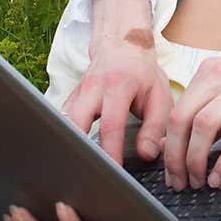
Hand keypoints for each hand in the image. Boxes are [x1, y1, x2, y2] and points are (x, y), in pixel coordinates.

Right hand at [63, 0, 172, 165]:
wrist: (123, 46)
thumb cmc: (143, 74)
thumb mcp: (159, 96)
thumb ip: (155, 126)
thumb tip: (147, 154)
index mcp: (118, 86)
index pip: (110, 125)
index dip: (110, 152)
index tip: (112, 172)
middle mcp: (93, 88)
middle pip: (76, 123)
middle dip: (80, 150)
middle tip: (87, 173)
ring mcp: (78, 92)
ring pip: (63, 122)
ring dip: (68, 144)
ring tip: (76, 168)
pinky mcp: (70, 98)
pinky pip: (61, 120)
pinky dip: (64, 137)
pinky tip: (70, 153)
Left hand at [165, 38, 220, 189]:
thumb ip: (211, 106)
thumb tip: (182, 140)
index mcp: (211, 72)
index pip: (176, 111)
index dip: (167, 144)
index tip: (168, 168)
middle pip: (182, 120)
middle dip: (174, 157)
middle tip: (177, 181)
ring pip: (203, 128)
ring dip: (195, 161)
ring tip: (198, 182)